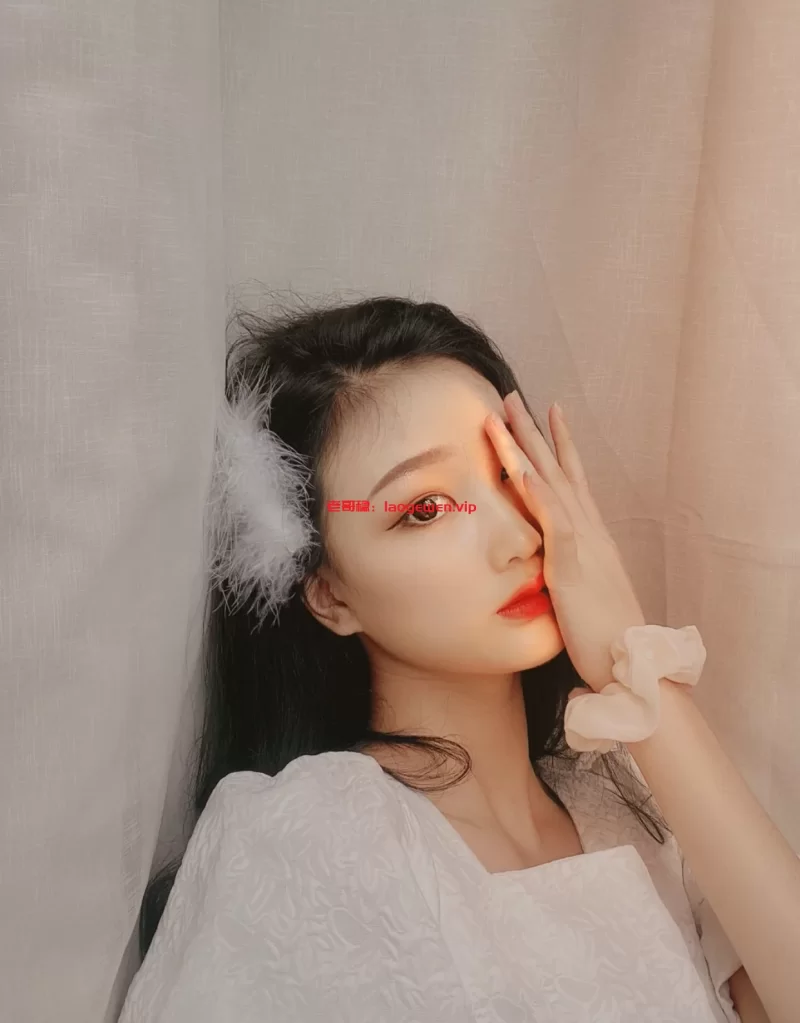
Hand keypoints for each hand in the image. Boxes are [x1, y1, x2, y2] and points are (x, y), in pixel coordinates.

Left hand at [485, 393, 645, 692]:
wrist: (631, 664)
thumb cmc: (607, 637)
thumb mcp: (584, 594)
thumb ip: (570, 572)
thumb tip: (556, 566)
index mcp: (590, 536)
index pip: (570, 480)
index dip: (557, 446)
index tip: (544, 415)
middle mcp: (589, 530)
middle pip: (558, 469)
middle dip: (534, 431)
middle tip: (512, 396)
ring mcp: (583, 543)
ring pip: (552, 483)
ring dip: (527, 448)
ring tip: (506, 415)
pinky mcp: (575, 565)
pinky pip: (555, 522)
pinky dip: (538, 493)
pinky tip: (522, 469)